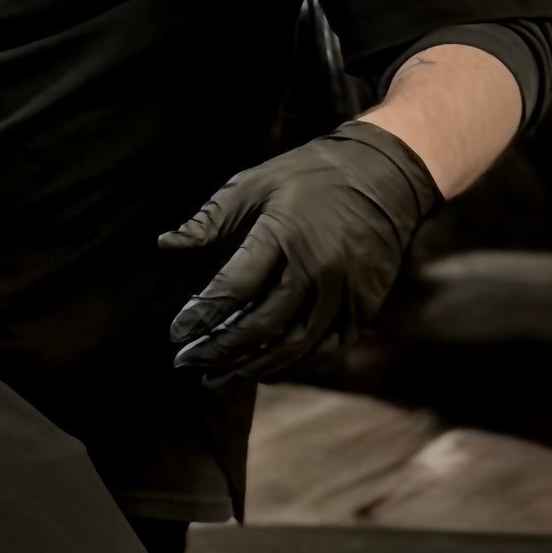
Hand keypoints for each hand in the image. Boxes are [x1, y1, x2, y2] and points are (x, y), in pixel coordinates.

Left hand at [162, 122, 439, 387]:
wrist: (385, 174)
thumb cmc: (309, 175)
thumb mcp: (254, 183)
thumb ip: (210, 219)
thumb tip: (165, 244)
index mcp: (284, 236)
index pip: (235, 289)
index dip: (202, 316)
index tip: (176, 333)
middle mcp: (317, 271)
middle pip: (262, 325)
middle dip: (220, 349)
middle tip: (187, 362)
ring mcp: (345, 292)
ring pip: (295, 346)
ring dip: (253, 367)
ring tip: (218, 379)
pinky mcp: (365, 306)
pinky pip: (327, 347)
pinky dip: (294, 363)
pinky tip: (266, 369)